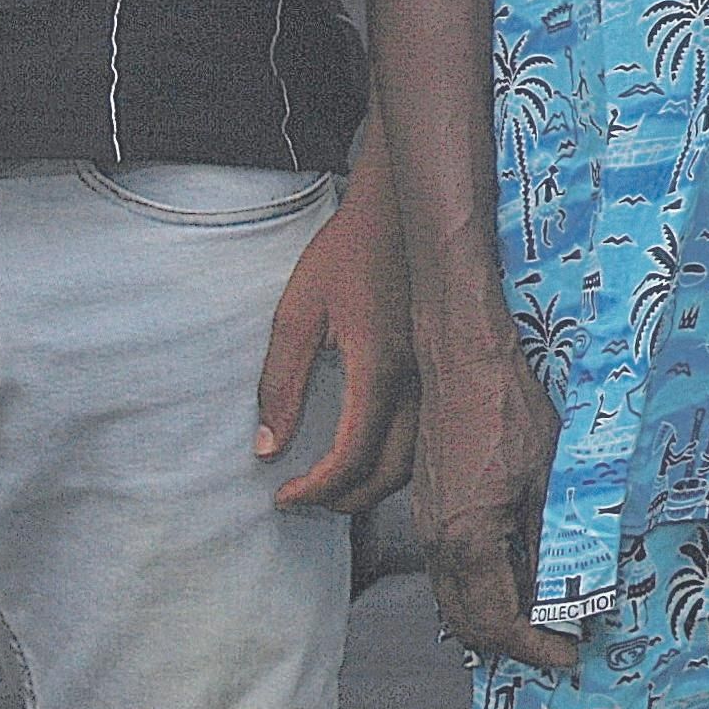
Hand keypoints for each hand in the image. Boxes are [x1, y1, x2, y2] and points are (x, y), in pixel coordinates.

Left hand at [256, 177, 415, 513]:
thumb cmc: (348, 252)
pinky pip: (427, 433)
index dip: (317, 488)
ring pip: (417, 458)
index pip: (352, 456)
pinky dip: (399, 458)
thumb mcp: (298, 312)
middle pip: (391, 472)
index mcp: (378, 370)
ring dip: (376, 483)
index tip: (284, 496)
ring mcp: (435, 375)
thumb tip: (267, 446)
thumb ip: (280, 383)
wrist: (404, 210)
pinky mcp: (441, 366)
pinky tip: (372, 451)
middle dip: (347, 498)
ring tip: (336, 482)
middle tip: (308, 498)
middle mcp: (417, 381)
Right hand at [415, 344, 576, 668]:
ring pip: (452, 600)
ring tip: (540, 614)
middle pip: (468, 623)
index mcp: (468, 540)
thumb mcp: (549, 482)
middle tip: (557, 642)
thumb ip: (553, 546)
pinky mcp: (427, 510)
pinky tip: (512, 575)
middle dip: (512, 644)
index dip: (535, 648)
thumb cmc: (508, 411)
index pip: (498, 622)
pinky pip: (446, 571)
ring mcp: (426, 527)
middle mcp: (437, 543)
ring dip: (492, 619)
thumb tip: (569, 595)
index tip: (567, 655)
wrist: (463, 362)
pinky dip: (476, 589)